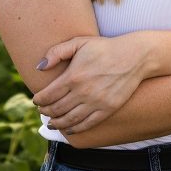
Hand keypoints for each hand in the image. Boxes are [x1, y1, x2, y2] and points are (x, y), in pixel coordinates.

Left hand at [32, 35, 146, 133]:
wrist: (134, 57)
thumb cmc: (104, 47)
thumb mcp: (79, 42)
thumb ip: (57, 52)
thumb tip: (39, 67)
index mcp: (73, 76)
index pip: (48, 95)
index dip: (39, 100)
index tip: (36, 100)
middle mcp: (83, 92)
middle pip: (56, 109)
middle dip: (46, 112)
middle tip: (42, 111)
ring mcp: (96, 103)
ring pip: (69, 120)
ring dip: (57, 123)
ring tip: (51, 123)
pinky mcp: (108, 110)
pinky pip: (87, 124)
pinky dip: (75, 129)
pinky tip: (68, 128)